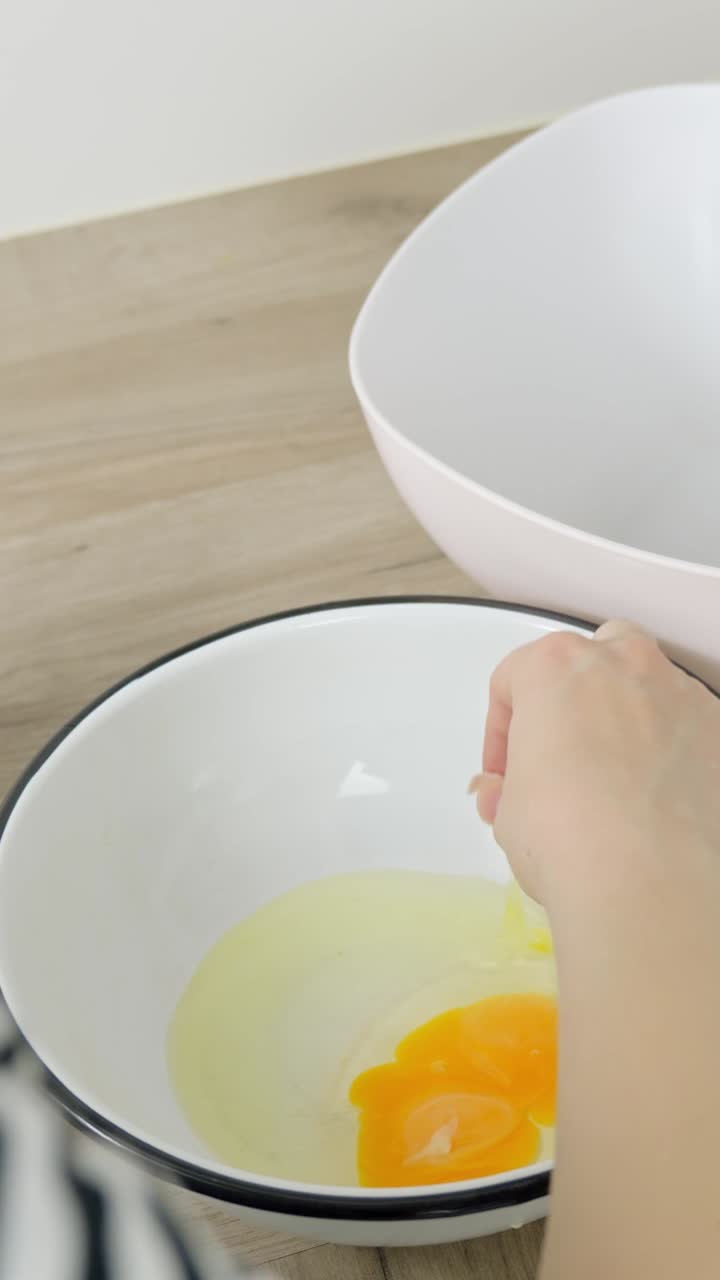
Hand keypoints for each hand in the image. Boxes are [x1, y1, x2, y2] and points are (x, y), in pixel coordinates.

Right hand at [471, 620, 719, 919]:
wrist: (648, 883)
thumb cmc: (563, 835)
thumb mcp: (507, 814)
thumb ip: (510, 786)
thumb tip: (509, 793)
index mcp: (557, 666)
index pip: (514, 679)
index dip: (500, 732)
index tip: (503, 774)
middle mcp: (623, 663)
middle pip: (592, 659)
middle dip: (574, 700)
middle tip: (561, 758)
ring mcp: (680, 694)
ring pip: (647, 690)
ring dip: (627, 723)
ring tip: (615, 785)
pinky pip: (688, 731)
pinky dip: (672, 754)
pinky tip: (658, 804)